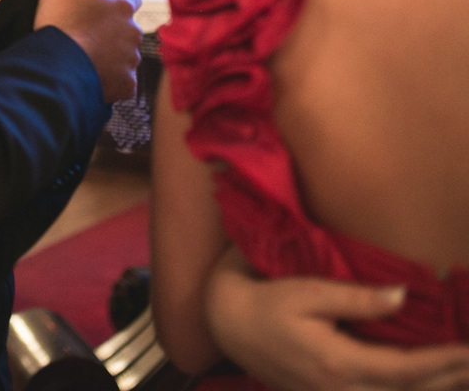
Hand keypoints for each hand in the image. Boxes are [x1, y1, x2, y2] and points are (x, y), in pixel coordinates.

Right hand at [34, 0, 141, 102]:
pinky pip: (124, 83)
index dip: (120, 0)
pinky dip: (113, 82)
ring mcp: (130, 60)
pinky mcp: (125, 85)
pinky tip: (95, 80)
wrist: (59, 66)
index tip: (106, 5)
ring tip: (88, 60)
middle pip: (129, 30)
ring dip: (113, 58)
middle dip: (115, 32)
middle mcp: (132, 33)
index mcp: (121, 7)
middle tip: (89, 36)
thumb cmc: (60, 23)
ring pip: (127, 57)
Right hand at [206, 249, 468, 390]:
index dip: (447, 362)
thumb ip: (355, 298)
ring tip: (463, 375)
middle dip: (452, 380)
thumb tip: (402, 296)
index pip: (408, 370)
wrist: (226, 323)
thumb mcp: (306, 290)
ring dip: (435, 390)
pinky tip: (423, 384)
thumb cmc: (263, 300)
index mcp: (338, 363)